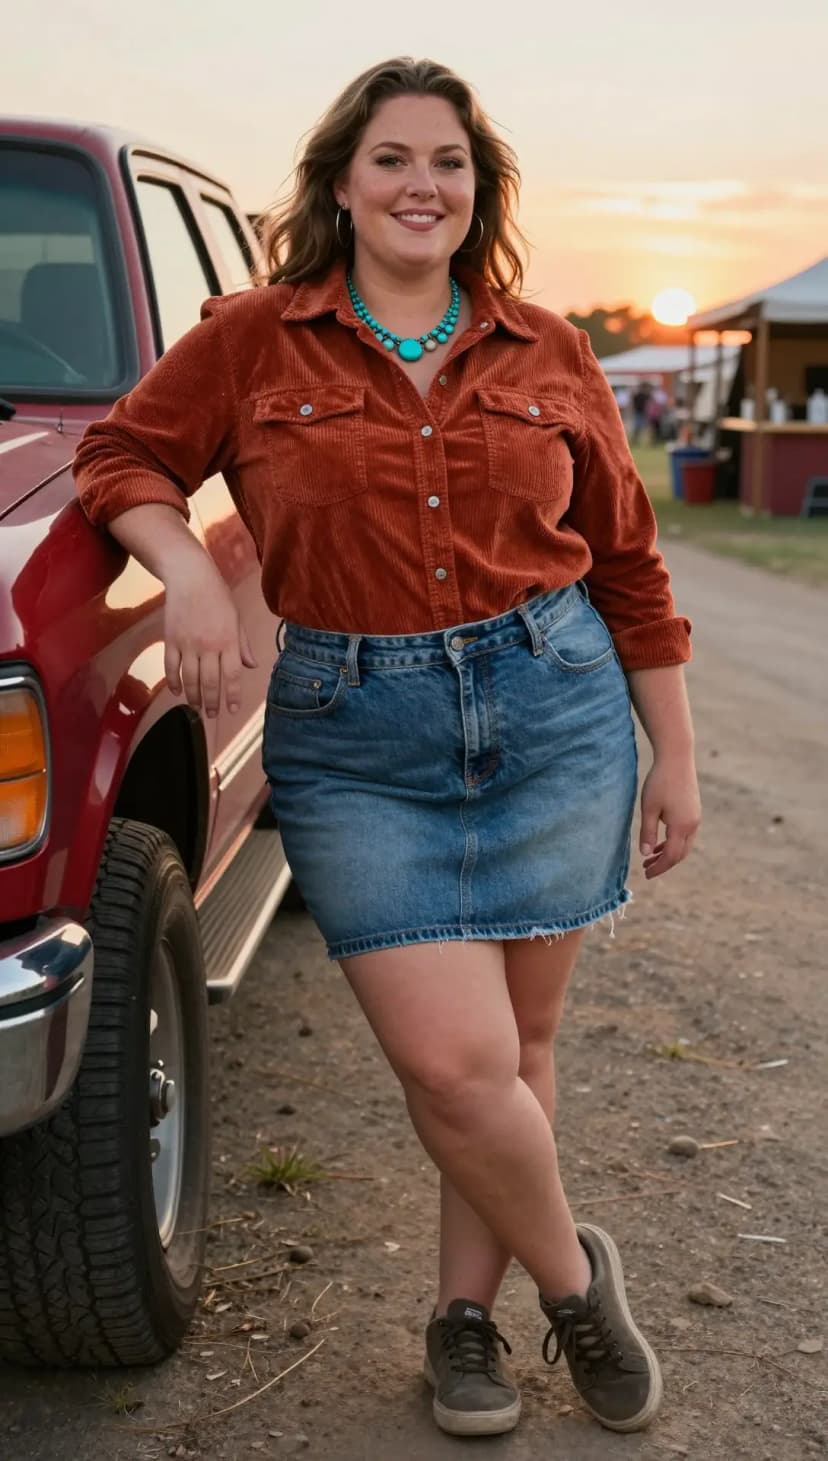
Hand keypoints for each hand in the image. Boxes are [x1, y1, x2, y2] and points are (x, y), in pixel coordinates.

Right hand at [163, 557, 256, 716]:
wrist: (190, 577)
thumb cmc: (218, 596)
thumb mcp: (236, 619)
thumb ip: (243, 644)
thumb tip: (251, 666)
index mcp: (228, 641)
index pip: (232, 675)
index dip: (232, 696)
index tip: (232, 710)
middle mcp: (209, 646)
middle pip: (209, 682)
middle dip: (212, 702)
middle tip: (212, 715)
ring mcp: (188, 644)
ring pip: (189, 678)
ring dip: (193, 696)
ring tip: (196, 707)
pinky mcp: (171, 640)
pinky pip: (171, 667)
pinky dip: (173, 681)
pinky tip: (177, 691)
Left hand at [639, 754, 700, 878]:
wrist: (677, 758)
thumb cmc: (659, 781)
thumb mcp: (648, 808)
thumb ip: (648, 833)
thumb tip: (645, 854)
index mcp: (681, 826)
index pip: (671, 856)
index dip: (659, 868)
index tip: (646, 874)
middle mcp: (692, 824)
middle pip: (680, 854)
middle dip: (664, 864)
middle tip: (647, 869)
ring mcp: (695, 817)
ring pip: (684, 844)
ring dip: (669, 853)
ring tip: (651, 857)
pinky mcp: (694, 810)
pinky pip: (686, 834)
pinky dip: (674, 842)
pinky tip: (661, 841)